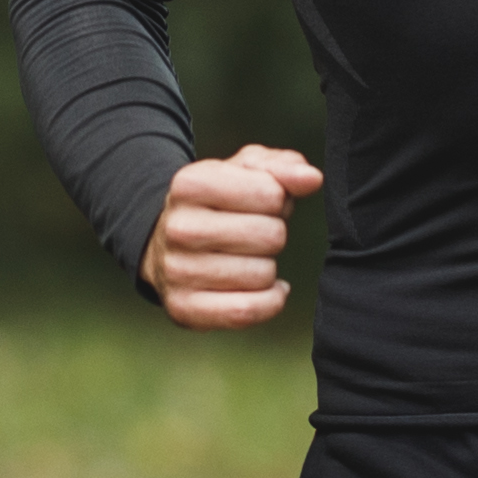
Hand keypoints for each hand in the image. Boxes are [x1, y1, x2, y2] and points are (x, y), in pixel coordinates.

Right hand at [141, 145, 325, 329]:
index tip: (258, 205)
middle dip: (273, 236)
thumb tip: (311, 179)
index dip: (278, 201)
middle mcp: (178, 227)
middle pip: (271, 237)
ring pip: (262, 275)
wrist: (165, 243)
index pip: (272, 195)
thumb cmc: (219, 203)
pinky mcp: (183, 308)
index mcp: (190, 183)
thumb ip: (284, 166)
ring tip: (246, 258)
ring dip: (266, 268)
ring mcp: (176, 271)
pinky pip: (247, 311)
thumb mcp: (246, 171)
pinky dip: (268, 301)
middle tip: (253, 234)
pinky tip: (263, 289)